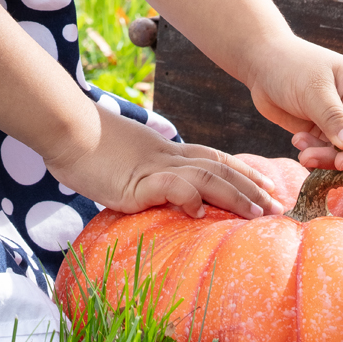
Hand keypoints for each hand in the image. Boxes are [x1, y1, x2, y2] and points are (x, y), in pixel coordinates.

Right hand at [47, 104, 286, 220]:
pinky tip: (198, 210)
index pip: (216, 160)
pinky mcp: (133, 182)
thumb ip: (152, 176)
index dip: (245, 173)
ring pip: (205, 178)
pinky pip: (165, 186)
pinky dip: (185, 195)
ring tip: (257, 213)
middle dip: (252, 188)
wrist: (64, 128)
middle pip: (219, 169)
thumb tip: (172, 195)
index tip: (270, 187)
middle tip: (278, 207)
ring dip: (235, 195)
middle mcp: (167, 157)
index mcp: (167, 152)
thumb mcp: (129, 161)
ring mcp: (152, 168)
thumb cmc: (90, 148)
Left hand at [248, 36, 342, 169]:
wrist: (262, 63)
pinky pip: (326, 154)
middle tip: (309, 158)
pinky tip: (298, 142)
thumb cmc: (290, 66)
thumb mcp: (312, 89)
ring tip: (300, 147)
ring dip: (322, 158)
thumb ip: (332, 117)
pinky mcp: (322, 132)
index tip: (340, 162)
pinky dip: (314, 155)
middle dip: (337, 156)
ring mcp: (339, 121)